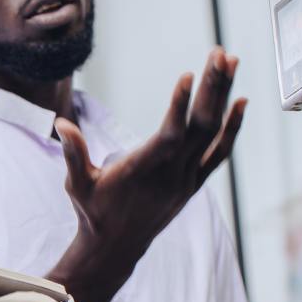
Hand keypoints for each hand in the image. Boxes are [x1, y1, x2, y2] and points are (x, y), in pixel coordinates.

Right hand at [57, 46, 244, 265]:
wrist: (117, 247)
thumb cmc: (94, 211)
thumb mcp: (77, 184)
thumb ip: (73, 153)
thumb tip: (60, 123)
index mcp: (143, 171)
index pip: (169, 136)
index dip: (180, 106)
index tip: (188, 75)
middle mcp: (172, 174)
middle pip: (200, 126)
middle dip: (212, 87)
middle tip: (220, 53)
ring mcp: (187, 178)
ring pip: (212, 133)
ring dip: (223, 96)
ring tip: (231, 62)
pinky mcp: (194, 183)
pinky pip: (219, 153)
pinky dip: (232, 128)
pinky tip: (241, 102)